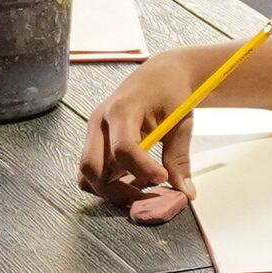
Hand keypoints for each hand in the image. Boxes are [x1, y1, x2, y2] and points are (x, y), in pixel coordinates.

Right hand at [78, 48, 211, 220]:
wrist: (160, 74)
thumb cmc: (169, 92)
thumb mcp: (180, 123)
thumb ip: (179, 158)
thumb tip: (184, 192)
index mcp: (121, 109)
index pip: (123, 148)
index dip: (142, 169)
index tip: (162, 179)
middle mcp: (100, 121)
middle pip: (91, 167)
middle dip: (116, 191)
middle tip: (145, 198)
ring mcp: (94, 132)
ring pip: (87, 173)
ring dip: (110, 189)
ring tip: (140, 191)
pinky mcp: (96, 141)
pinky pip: (93, 170)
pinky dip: (109, 183)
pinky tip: (134, 182)